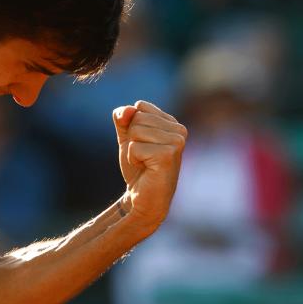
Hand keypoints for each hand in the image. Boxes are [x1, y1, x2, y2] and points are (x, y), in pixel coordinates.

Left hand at [112, 100, 186, 232]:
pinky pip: (134, 147)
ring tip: (145, 162)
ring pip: (135, 131)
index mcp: (172, 122)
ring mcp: (176, 142)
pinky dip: (133, 159)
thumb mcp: (127, 137)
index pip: (140, 106)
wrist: (142, 197)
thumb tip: (129, 110)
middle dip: (132, 138)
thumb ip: (123, 119)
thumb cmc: (138, 167)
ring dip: (132, 149)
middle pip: (137, 117)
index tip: (142, 144)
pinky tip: (146, 168)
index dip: (131, 125)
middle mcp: (179, 129)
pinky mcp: (168, 155)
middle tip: (143, 156)